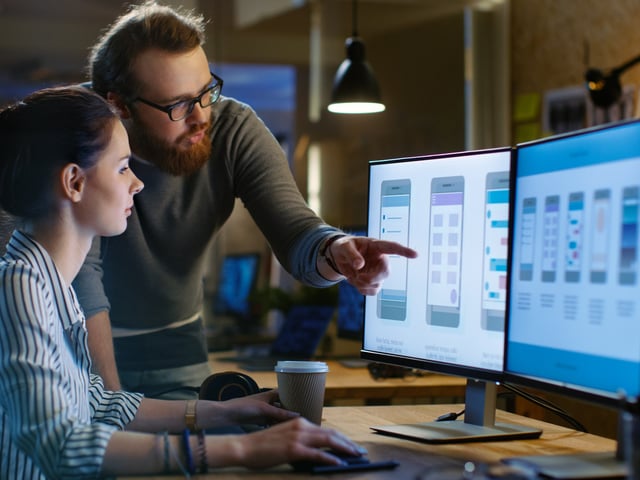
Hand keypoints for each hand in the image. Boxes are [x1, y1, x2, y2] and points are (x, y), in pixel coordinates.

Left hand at [211, 389, 298, 426]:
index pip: (288, 391)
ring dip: (286, 419)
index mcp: (271, 393)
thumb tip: (297, 415)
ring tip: (298, 425)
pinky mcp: (261, 419)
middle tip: (306, 415)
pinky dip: (278, 425)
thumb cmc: (243, 406)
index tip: (308, 400)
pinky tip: (285, 430)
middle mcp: (270, 400)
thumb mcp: (264, 409)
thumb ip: (280, 413)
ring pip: (280, 414)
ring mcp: (266, 410)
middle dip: (294, 409)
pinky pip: (274, 421)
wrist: (226, 414)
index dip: (297, 394)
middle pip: (286, 404)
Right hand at [215, 417, 366, 468]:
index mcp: (300, 422)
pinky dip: (330, 458)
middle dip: (348, 443)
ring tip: (355, 456)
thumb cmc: (263, 445)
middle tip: (359, 451)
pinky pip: (317, 454)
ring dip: (345, 448)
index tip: (352, 445)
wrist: (245, 446)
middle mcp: (301, 426)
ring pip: (328, 441)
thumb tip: (316, 449)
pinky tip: (338, 463)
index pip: (326, 430)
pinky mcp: (293, 449)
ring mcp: (298, 437)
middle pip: (332, 433)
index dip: (341, 438)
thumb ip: (301, 439)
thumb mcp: (285, 436)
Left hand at [330, 236, 417, 294]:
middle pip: (385, 272)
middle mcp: (380, 259)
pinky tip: (355, 281)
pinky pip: (372, 291)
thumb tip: (360, 265)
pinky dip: (362, 289)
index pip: (392, 248)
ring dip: (363, 284)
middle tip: (358, 276)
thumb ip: (352, 254)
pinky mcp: (373, 281)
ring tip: (353, 275)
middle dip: (372, 278)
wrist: (338, 257)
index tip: (415, 255)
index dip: (404, 251)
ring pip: (378, 284)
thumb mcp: (344, 246)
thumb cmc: (344, 247)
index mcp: (376, 246)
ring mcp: (377, 271)